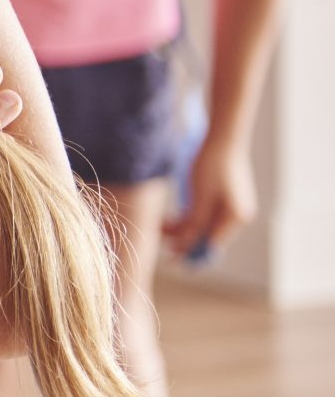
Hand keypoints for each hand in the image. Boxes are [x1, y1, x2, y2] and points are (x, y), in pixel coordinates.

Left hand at [165, 136, 255, 260]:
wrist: (223, 139)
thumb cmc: (212, 165)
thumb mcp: (200, 197)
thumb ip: (195, 222)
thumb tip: (187, 244)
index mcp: (235, 218)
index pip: (210, 244)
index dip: (189, 252)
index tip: (171, 258)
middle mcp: (237, 216)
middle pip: (207, 236)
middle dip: (184, 239)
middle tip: (160, 239)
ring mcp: (232, 207)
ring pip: (204, 225)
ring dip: (184, 228)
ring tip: (161, 227)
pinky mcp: (224, 198)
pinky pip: (205, 215)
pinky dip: (189, 218)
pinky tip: (172, 218)